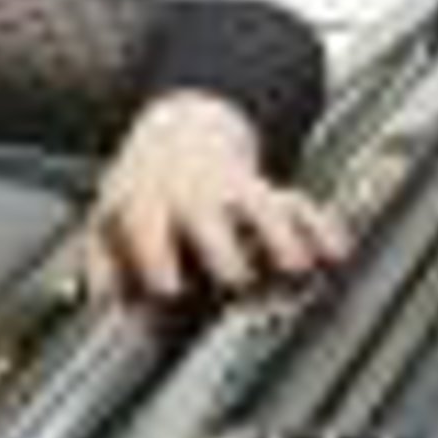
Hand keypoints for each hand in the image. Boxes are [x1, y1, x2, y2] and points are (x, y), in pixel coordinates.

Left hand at [83, 91, 349, 304]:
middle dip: (223, 247)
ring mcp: (234, 192)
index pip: (148, 226)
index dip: (157, 256)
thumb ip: (100, 264)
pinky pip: (302, 206)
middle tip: (236, 279)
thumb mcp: (108, 217)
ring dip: (280, 236)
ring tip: (295, 266)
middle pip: (210, 217)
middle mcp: (193, 196)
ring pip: (263, 208)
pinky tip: (337, 251)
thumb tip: (99, 308)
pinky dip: (322, 228)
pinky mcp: (270, 192)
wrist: (181, 130)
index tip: (170, 290)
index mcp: (148, 203)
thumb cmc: (142, 191)